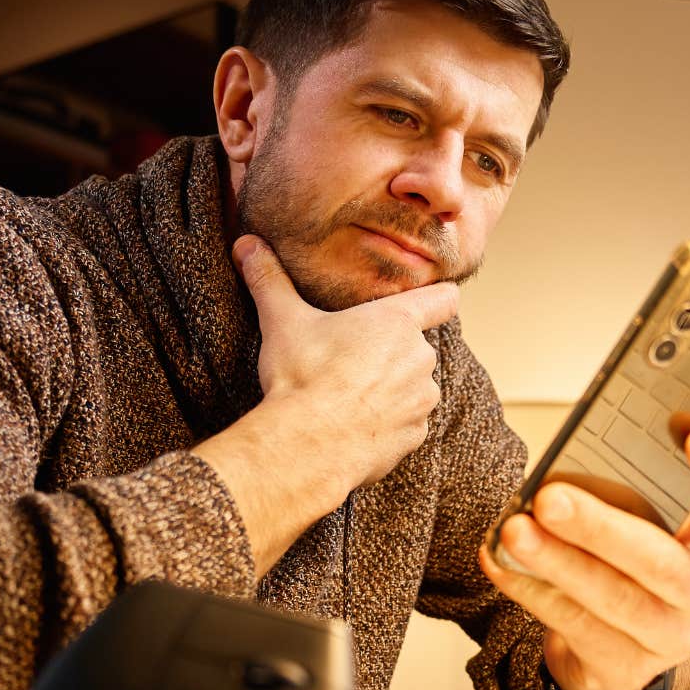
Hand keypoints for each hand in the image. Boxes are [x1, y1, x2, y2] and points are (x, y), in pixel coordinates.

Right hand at [194, 235, 458, 570]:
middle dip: (390, 352)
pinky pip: (408, 424)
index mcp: (397, 322)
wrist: (306, 445)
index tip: (426, 301)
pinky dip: (388, 424)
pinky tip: (356, 426)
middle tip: (351, 360)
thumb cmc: (301, 377)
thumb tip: (245, 244)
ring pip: (414, 387)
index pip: (444, 298)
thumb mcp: (282, 322)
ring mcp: (421, 400)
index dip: (438, 297)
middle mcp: (420, 358)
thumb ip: (269, 280)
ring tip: (350, 396)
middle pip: (417, 346)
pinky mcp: (414, 436)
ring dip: (393, 389)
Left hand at [479, 425, 689, 689]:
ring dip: (558, 562)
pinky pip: (575, 625)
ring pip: (614, 598)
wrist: (605, 658)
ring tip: (515, 532)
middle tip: (550, 497)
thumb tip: (558, 475)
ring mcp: (666, 636)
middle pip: (662, 561)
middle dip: (601, 527)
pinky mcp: (623, 666)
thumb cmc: (617, 571)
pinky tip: (501, 562)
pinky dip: (532, 590)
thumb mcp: (631, 530)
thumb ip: (615, 499)